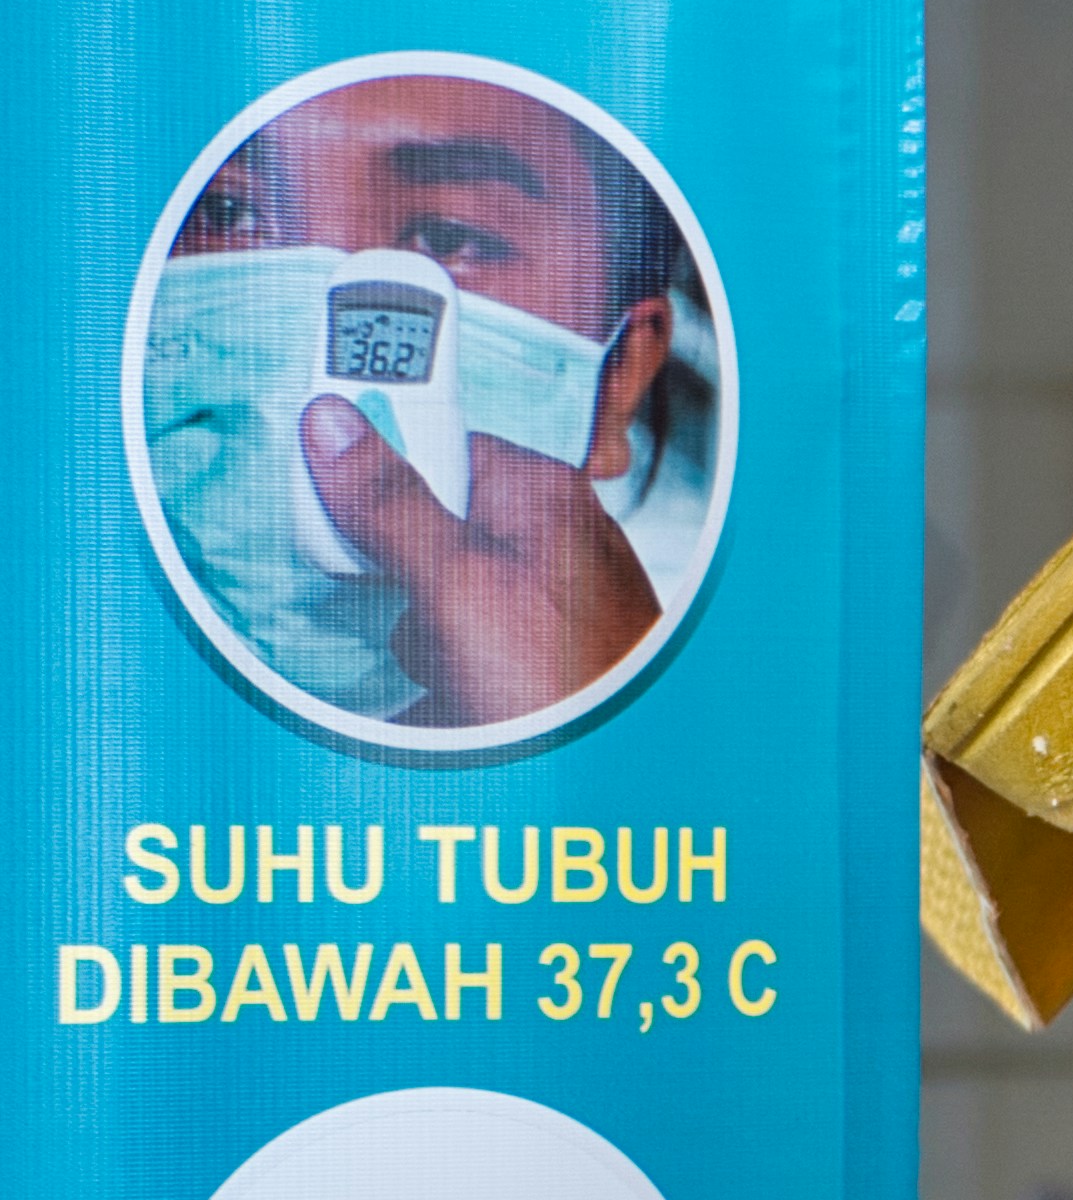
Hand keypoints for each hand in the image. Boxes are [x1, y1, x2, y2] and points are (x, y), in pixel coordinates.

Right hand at [305, 400, 658, 726]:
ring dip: (424, 637)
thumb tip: (331, 421)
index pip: (437, 443)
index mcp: (541, 492)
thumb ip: (390, 503)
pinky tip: (464, 698)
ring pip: (438, 592)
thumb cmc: (558, 682)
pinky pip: (462, 642)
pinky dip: (449, 671)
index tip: (344, 509)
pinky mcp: (540, 650)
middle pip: (428, 524)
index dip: (384, 475)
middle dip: (401, 574)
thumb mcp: (453, 581)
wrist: (613, 778)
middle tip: (424, 616)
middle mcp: (553, 535)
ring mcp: (549, 595)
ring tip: (458, 673)